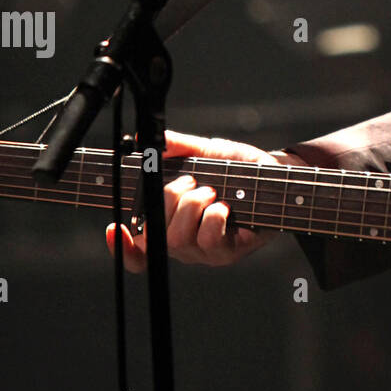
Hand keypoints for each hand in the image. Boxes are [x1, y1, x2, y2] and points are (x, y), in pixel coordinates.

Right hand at [104, 130, 302, 271]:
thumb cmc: (239, 168)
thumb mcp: (205, 152)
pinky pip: (208, 241)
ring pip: (178, 239)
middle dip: (170, 199)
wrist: (277, 175)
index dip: (121, 247)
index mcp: (172, 224)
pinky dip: (213, 218)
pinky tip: (224, 206)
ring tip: (212, 190)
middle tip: (192, 182)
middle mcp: (185, 243)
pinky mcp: (229, 253)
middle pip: (156, 234)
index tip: (114, 227)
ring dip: (193, 206)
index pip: (139, 250)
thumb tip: (144, 137)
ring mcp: (206, 251)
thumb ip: (176, 147)